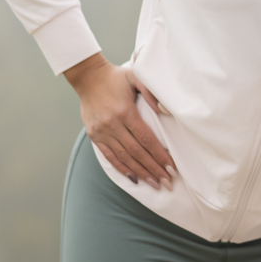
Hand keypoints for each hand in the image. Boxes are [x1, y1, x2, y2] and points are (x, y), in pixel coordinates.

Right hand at [63, 53, 175, 190]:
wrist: (88, 77)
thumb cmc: (116, 77)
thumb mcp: (136, 77)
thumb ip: (151, 92)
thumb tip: (164, 110)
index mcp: (125, 111)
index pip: (146, 139)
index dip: (159, 155)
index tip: (172, 168)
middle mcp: (113, 124)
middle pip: (137, 152)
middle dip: (154, 169)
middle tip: (168, 183)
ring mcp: (102, 131)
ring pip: (124, 157)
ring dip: (141, 172)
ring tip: (155, 184)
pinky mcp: (94, 135)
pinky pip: (110, 156)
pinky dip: (122, 168)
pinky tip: (134, 178)